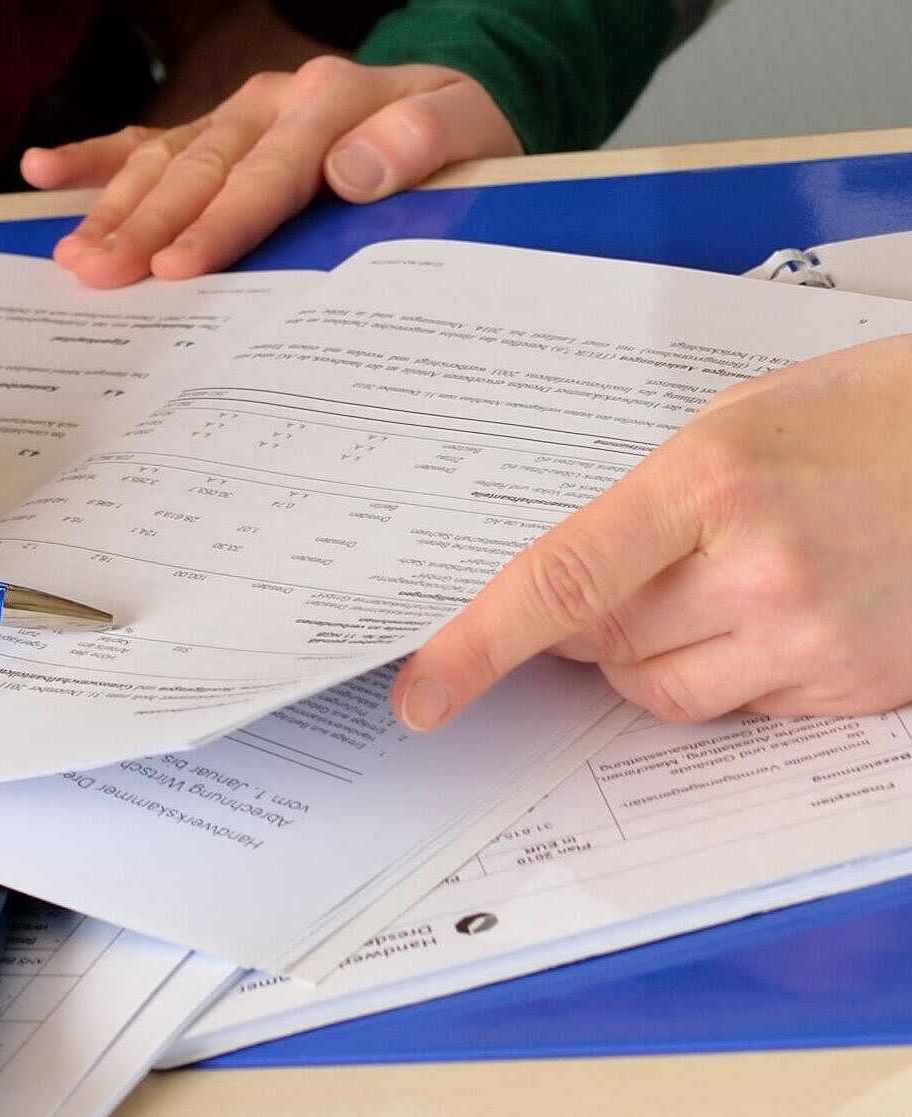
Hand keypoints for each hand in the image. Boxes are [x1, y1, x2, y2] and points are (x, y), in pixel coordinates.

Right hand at [24, 56, 518, 287]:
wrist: (451, 106)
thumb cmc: (460, 134)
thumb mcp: (474, 131)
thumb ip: (424, 139)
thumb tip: (352, 165)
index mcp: (330, 101)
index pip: (265, 172)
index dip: (219, 223)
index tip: (177, 268)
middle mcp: (272, 102)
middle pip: (199, 169)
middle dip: (145, 225)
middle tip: (100, 275)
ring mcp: (237, 115)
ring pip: (163, 160)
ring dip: (114, 209)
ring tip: (73, 257)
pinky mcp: (215, 133)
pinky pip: (147, 143)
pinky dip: (93, 159)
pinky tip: (43, 171)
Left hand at [392, 335, 911, 729]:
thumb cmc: (881, 411)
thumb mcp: (745, 422)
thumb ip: (652, 502)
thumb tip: (571, 583)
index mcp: (712, 480)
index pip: (558, 582)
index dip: (476, 647)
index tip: (419, 693)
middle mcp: (761, 569)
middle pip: (602, 645)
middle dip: (581, 628)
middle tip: (619, 582)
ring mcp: (818, 637)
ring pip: (663, 691)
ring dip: (649, 656)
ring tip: (707, 588)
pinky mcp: (863, 686)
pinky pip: (745, 707)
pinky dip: (735, 671)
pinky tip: (784, 610)